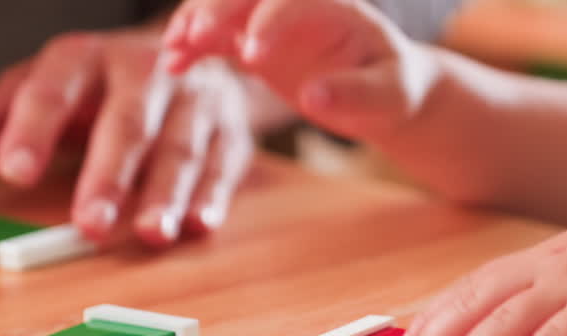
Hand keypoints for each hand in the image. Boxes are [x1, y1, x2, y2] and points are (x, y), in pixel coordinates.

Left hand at [0, 29, 253, 246]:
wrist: (200, 51)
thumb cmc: (104, 82)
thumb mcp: (43, 85)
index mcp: (84, 59)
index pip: (53, 90)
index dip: (33, 130)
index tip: (14, 172)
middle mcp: (143, 71)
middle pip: (126, 124)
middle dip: (109, 176)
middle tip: (88, 226)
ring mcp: (192, 99)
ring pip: (180, 146)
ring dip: (166, 192)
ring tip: (149, 235)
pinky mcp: (230, 128)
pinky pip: (224, 162)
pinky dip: (213, 195)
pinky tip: (197, 225)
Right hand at [163, 0, 434, 140]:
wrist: (382, 90)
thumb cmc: (392, 90)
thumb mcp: (389, 96)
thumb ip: (356, 94)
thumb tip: (314, 96)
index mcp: (334, 7)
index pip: (293, 0)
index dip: (270, 22)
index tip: (253, 58)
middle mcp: (297, 3)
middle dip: (218, 7)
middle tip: (196, 38)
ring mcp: (270, 17)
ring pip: (224, 4)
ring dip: (195, 20)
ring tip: (175, 50)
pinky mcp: (252, 36)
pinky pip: (215, 32)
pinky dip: (191, 43)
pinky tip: (174, 64)